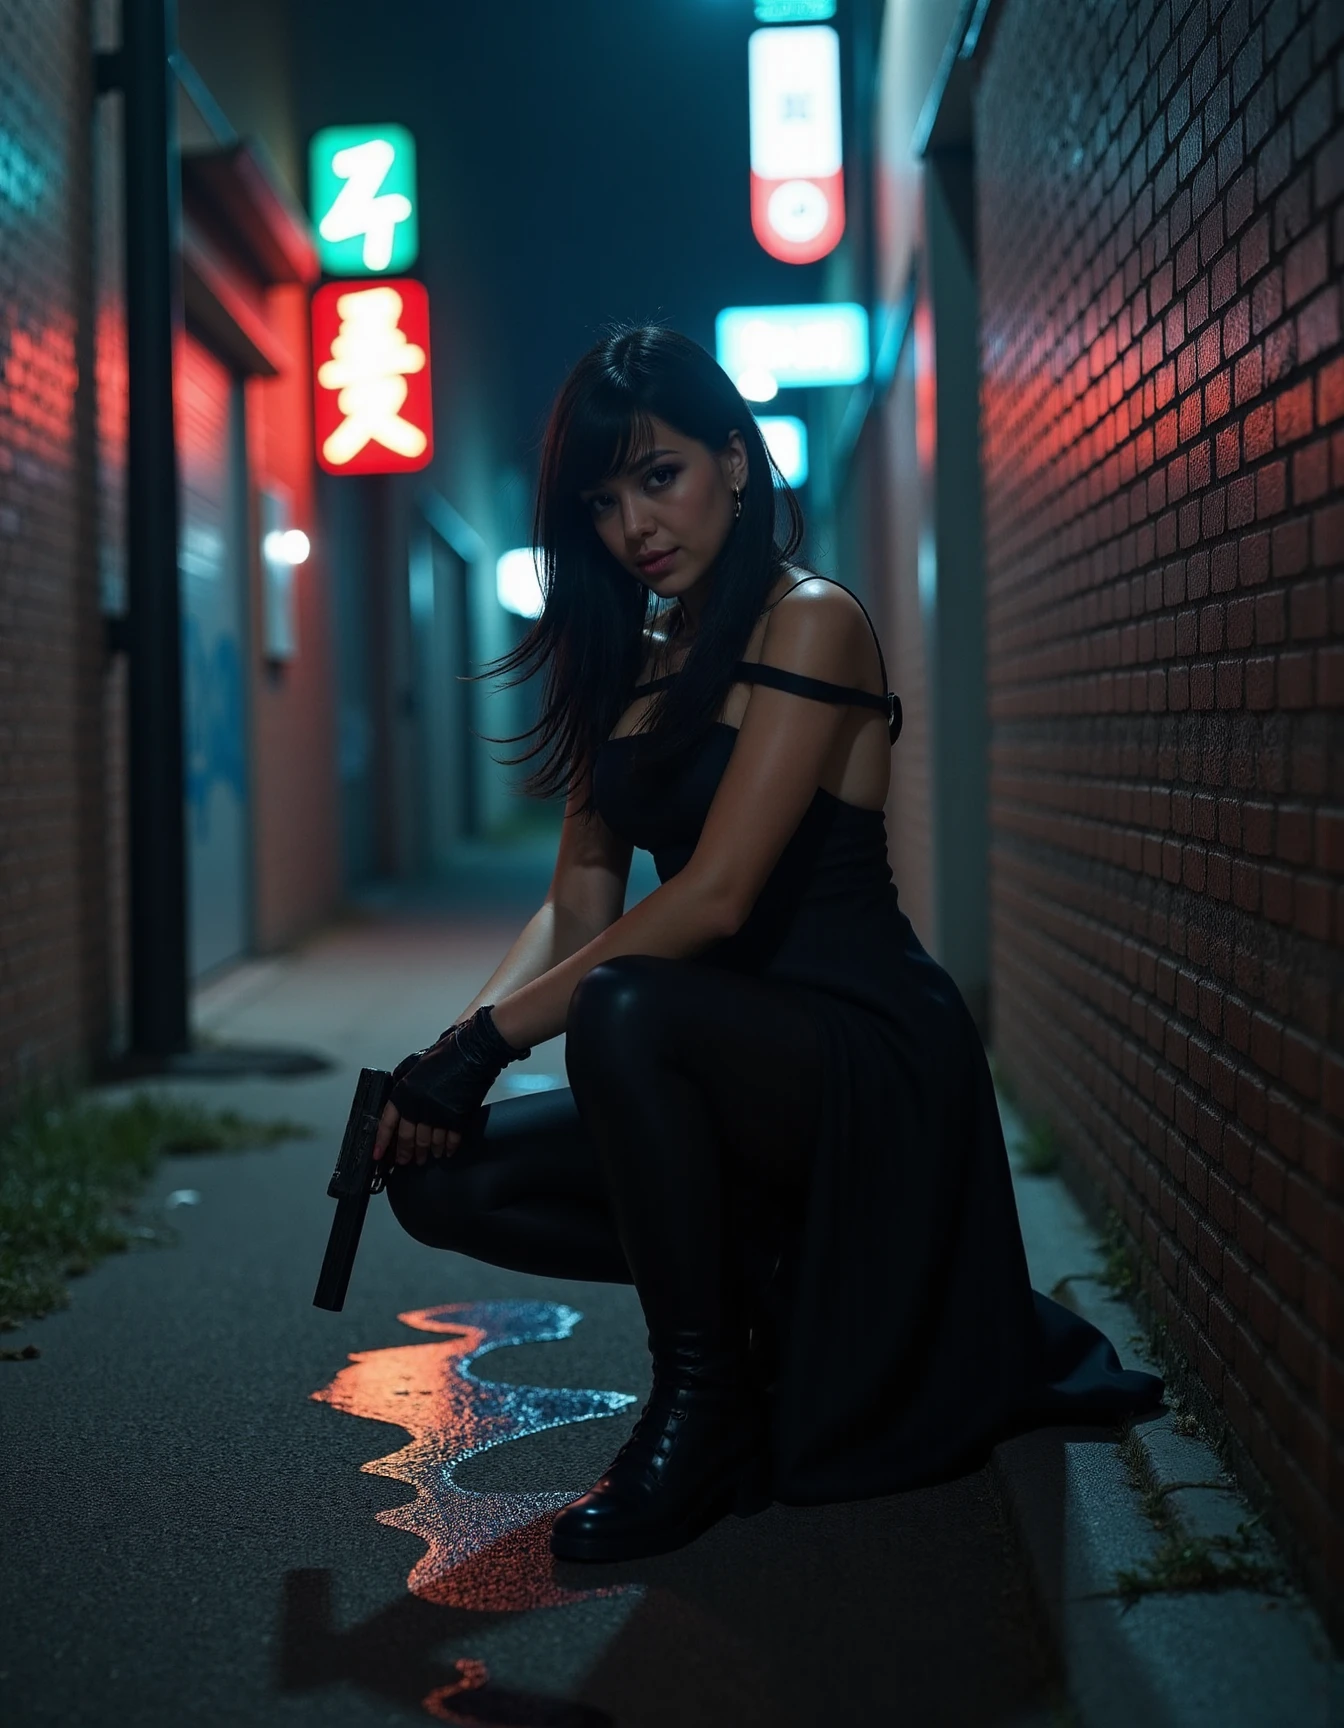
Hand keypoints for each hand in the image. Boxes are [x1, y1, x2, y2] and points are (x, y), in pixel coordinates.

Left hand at [374, 1021, 471, 1166]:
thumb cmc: (445, 1055)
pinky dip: (448, 1148)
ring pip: (428, 1142)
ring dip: (427, 1152)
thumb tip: (400, 1102)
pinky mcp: (457, 1118)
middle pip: (408, 1137)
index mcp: (405, 1093)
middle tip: (405, 1161)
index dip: (382, 1141)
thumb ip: (405, 1085)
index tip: (378, 1154)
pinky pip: (450, 1139)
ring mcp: (438, 1114)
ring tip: (427, 1157)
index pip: (388, 1123)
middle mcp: (418, 1106)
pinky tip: (446, 1152)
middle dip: (406, 1153)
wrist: (471, 1052)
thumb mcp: (416, 1066)